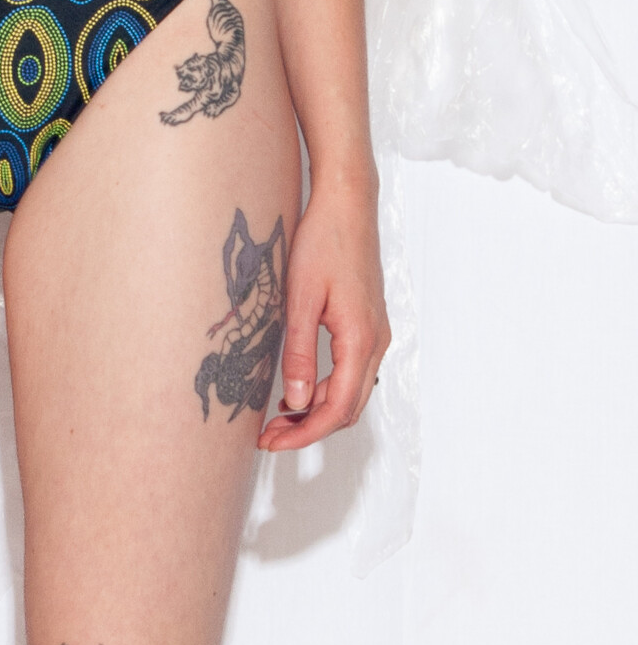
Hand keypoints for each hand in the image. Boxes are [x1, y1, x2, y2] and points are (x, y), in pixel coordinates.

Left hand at [257, 176, 389, 450]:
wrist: (347, 203)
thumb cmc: (323, 241)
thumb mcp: (301, 297)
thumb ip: (299, 352)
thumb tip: (297, 402)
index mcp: (360, 339)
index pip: (337, 409)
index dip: (304, 433)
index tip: (271, 441)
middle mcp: (375, 342)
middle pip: (348, 407)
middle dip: (310, 428)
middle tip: (268, 433)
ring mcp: (375, 333)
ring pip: (351, 391)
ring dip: (318, 409)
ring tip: (277, 413)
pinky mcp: (367, 322)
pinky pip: (352, 370)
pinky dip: (327, 387)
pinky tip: (298, 383)